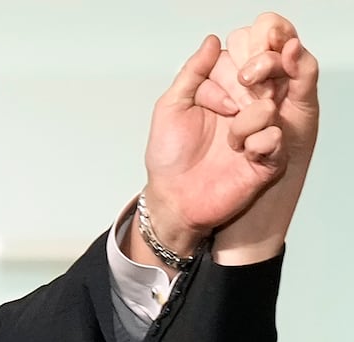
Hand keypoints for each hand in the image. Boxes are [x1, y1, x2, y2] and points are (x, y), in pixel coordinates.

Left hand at [140, 34, 288, 257]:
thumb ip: (191, 73)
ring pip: (268, 108)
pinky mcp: (267, 158)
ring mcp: (259, 132)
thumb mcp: (171, 108)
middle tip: (226, 112)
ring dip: (244, 122)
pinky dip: (255, 143)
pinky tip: (242, 154)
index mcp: (226, 93)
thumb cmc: (169, 156)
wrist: (173, 199)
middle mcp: (245, 109)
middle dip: (241, 93)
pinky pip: (274, 138)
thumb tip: (211, 41)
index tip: (210, 100)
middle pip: (262, 80)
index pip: (242, 63)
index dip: (230, 75)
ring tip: (229, 141)